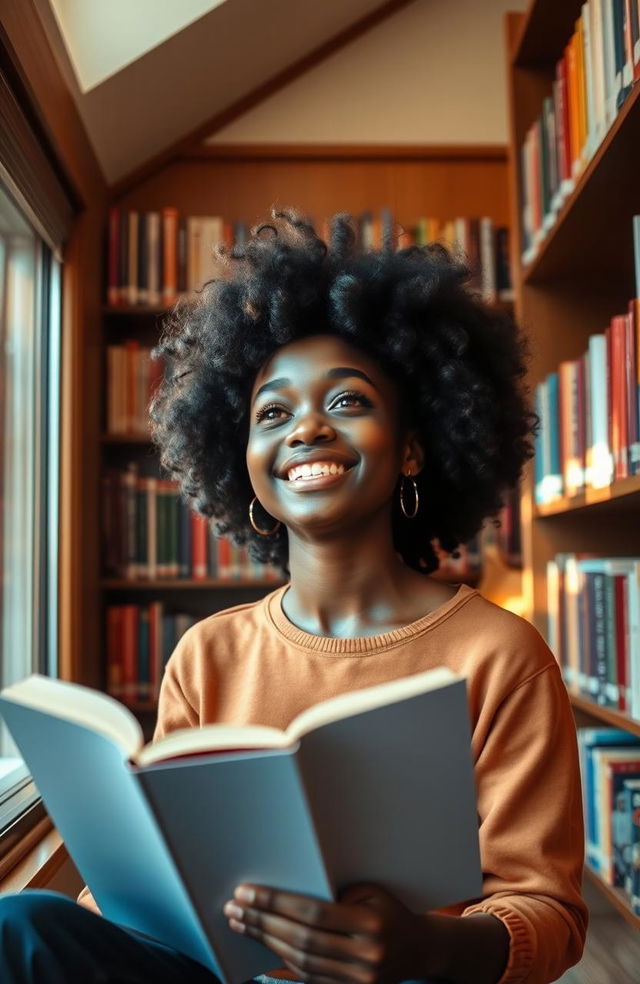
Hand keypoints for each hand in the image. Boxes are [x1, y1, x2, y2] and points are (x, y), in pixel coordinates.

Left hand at [222, 881, 431, 983]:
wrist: (421, 950)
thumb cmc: (390, 910)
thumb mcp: (371, 892)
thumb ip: (336, 894)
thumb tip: (287, 895)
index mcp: (371, 925)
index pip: (313, 913)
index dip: (276, 903)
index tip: (246, 893)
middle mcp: (366, 957)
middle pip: (301, 940)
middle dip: (262, 922)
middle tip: (234, 908)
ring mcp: (358, 980)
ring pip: (300, 962)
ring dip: (266, 941)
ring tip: (240, 924)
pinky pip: (309, 977)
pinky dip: (282, 960)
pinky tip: (264, 943)